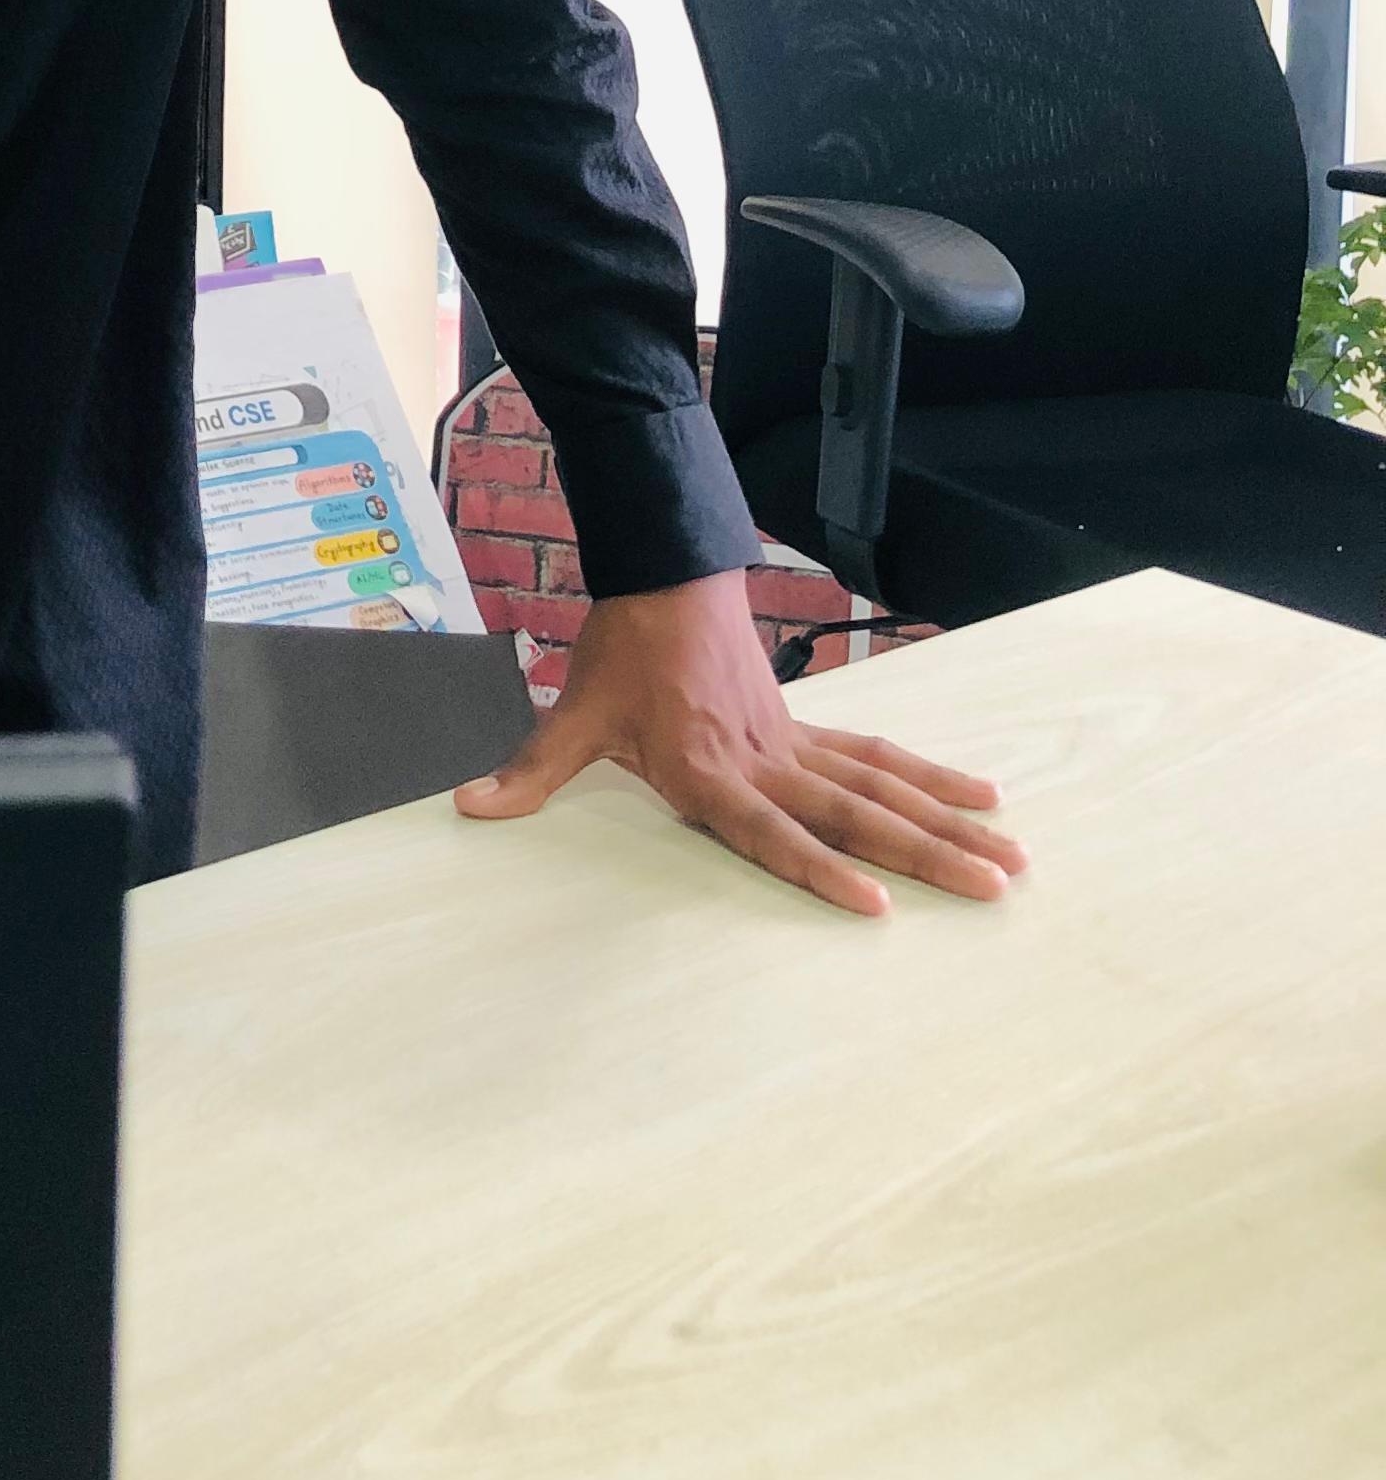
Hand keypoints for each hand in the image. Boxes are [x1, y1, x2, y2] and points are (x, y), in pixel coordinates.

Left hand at [452, 572, 1026, 914]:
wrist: (663, 573)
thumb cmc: (621, 652)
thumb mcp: (573, 714)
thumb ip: (531, 771)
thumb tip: (468, 806)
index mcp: (710, 772)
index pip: (772, 834)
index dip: (820, 869)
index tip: (877, 906)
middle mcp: (764, 762)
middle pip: (856, 813)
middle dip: (926, 854)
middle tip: (995, 886)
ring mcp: (792, 744)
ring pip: (882, 786)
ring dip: (946, 820)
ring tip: (1011, 853)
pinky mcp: (804, 727)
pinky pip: (874, 756)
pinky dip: (925, 777)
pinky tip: (976, 795)